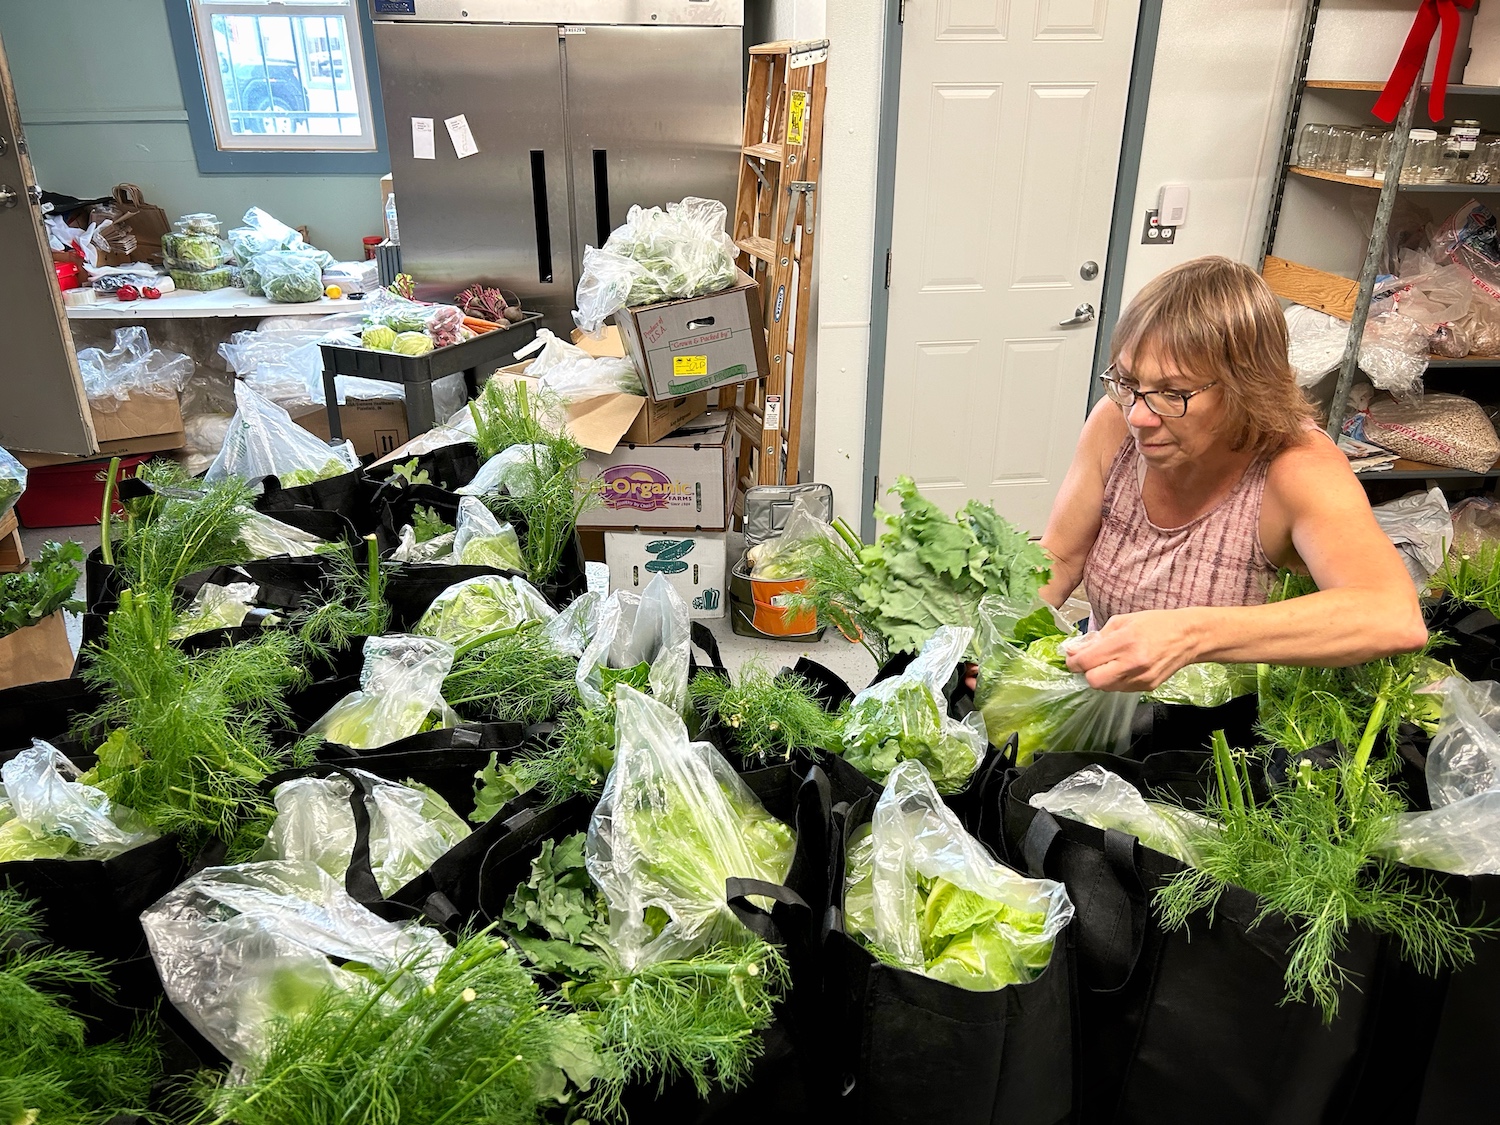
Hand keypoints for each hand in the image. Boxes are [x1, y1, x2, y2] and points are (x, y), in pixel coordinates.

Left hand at [1064, 609, 1199, 691]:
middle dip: (1086, 673)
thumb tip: (1074, 650)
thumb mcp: (1123, 621)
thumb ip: (1097, 637)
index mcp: (1124, 642)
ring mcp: (1141, 678)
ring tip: (1109, 663)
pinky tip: (1123, 668)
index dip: (1073, 662)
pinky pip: (1121, 689)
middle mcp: (1132, 663)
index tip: (1071, 658)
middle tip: (1089, 663)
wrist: (1188, 637)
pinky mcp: (1148, 687)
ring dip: (1101, 677)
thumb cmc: (1155, 624)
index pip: (1087, 661)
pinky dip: (1116, 680)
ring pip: (1106, 688)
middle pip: (1094, 681)